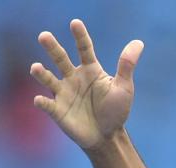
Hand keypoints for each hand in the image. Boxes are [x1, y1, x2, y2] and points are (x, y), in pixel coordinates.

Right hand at [30, 19, 142, 150]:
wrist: (108, 137)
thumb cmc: (116, 111)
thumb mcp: (124, 88)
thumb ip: (127, 65)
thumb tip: (138, 42)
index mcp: (90, 70)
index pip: (84, 49)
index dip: (80, 36)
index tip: (75, 23)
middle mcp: (73, 77)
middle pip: (60, 58)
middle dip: (52, 48)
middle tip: (44, 35)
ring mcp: (63, 93)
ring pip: (48, 79)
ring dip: (41, 73)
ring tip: (37, 68)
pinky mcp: (57, 110)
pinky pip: (47, 104)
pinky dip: (43, 102)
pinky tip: (40, 100)